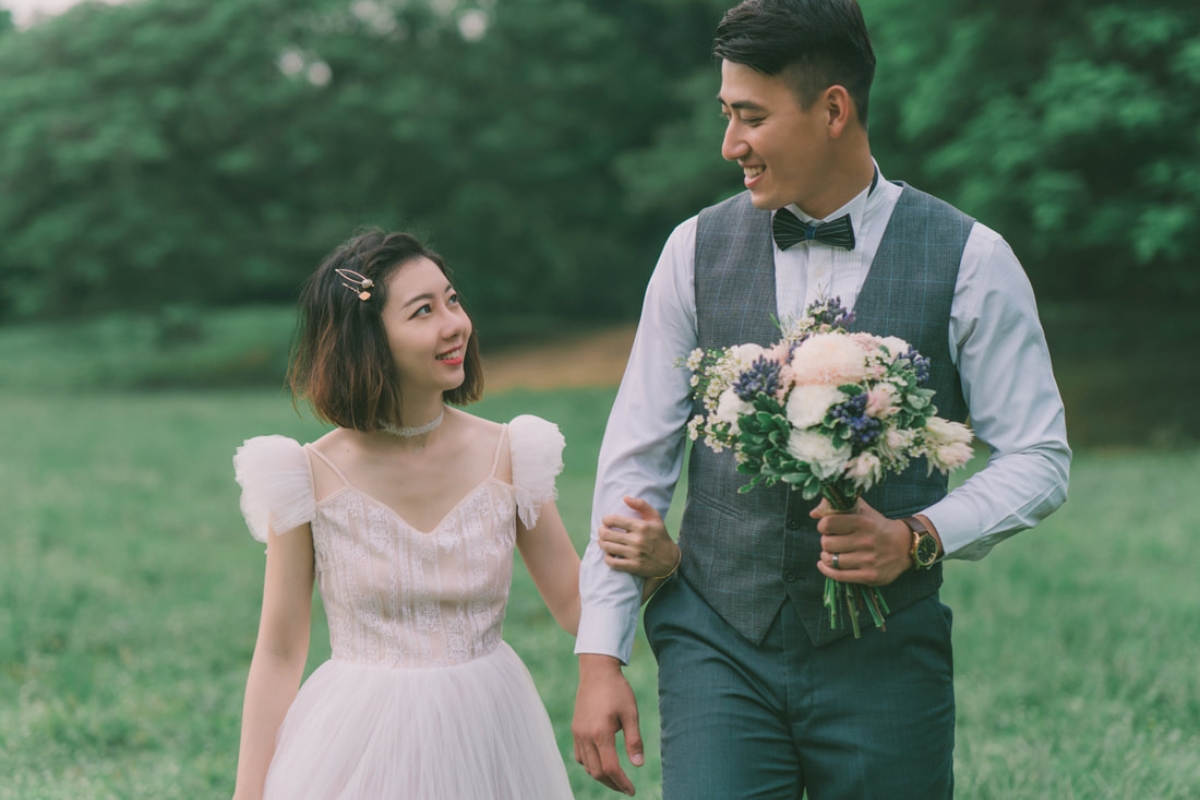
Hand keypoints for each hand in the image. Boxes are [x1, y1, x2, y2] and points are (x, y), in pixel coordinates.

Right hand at [572, 654, 643, 795]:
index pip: (610, 768)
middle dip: (612, 783)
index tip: (632, 791)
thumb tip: (638, 765)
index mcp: (600, 733)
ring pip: (586, 766)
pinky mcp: (576, 729)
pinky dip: (590, 764)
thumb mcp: (631, 713)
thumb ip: (634, 740)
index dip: (622, 783)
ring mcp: (578, 733)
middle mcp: (585, 736)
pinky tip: (601, 762)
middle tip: (626, 788)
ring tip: (616, 778)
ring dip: (601, 776)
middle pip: (596, 771)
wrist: (597, 671)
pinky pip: (580, 755)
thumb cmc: (617, 690)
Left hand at [599, 497, 678, 578]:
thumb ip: (641, 505)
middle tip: (603, 531)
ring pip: (607, 547)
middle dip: (601, 531)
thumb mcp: (655, 518)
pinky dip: (607, 558)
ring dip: (602, 543)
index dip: (605, 519)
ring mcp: (635, 555)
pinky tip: (609, 554)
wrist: (670, 560)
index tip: (606, 521)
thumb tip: (625, 497)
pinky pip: (612, 562)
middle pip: (607, 534)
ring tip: (603, 541)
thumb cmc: (660, 536)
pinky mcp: (633, 566)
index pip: (614, 520)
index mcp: (641, 526)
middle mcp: (637, 540)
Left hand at [810, 497, 911, 586]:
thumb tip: (813, 513)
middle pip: (827, 543)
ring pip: (832, 560)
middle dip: (826, 542)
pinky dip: (827, 570)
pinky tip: (824, 564)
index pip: (828, 523)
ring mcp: (868, 560)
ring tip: (831, 553)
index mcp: (864, 522)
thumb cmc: (877, 526)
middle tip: (831, 541)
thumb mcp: (862, 511)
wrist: (905, 546)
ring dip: (826, 556)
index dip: (822, 526)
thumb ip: (838, 507)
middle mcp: (866, 541)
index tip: (826, 527)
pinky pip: (839, 576)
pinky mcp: (870, 576)